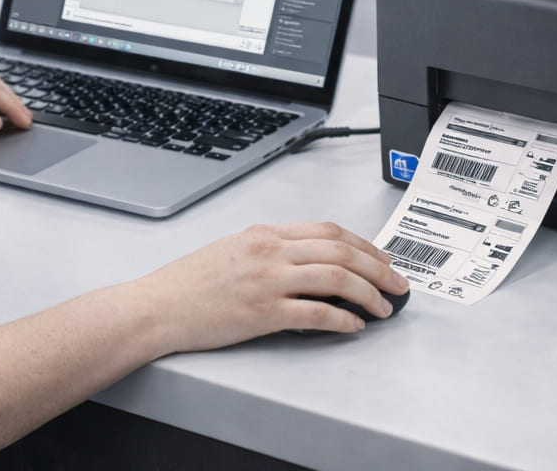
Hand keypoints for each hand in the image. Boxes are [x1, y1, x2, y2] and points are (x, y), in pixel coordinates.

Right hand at [135, 222, 409, 352]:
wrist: (158, 306)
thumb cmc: (189, 283)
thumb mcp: (232, 249)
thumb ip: (269, 249)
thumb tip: (307, 259)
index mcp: (264, 233)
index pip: (328, 230)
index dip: (364, 245)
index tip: (381, 259)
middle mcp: (270, 251)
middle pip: (340, 250)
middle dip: (378, 268)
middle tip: (398, 284)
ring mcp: (267, 281)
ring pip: (335, 278)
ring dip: (368, 294)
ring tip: (383, 308)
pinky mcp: (263, 313)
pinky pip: (315, 313)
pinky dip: (342, 319)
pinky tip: (353, 326)